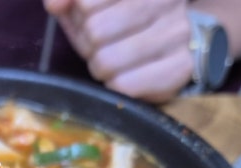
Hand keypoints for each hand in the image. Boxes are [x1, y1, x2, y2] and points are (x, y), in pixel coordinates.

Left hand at [44, 0, 193, 102]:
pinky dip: (118, 85)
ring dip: (102, 66)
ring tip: (117, 58)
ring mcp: (178, 33)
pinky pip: (123, 86)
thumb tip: (53, 4)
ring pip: (105, 61)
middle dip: (89, 43)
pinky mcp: (181, 68)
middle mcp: (165, 1)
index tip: (91, 15)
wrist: (186, 43)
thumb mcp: (99, 3)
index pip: (87, 3)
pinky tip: (130, 74)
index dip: (80, 14)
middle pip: (94, 31)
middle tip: (105, 43)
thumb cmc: (130, 20)